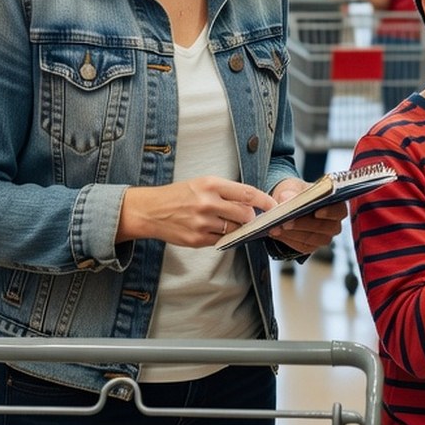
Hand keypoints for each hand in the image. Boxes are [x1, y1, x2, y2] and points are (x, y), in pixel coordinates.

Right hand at [118, 176, 276, 247]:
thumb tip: (252, 203)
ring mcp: (202, 222)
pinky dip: (223, 237)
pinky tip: (215, 229)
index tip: (274, 206)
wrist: (150, 211)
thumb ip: (226, 192)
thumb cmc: (179, 195)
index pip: (247, 193)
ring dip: (237, 228)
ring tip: (229, 223)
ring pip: (235, 230)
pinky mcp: (197, 239)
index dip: (265, 201)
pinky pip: (221, 240)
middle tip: (250, 217)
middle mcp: (207, 202)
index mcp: (210, 184)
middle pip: (245, 214)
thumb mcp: (201, 184)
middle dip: (251, 218)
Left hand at [265, 178, 346, 253]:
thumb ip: (290, 191)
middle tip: (286, 222)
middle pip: (324, 227)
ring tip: (276, 227)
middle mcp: (333, 222)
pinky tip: (276, 232)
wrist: (287, 203)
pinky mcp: (311, 245)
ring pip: (312, 239)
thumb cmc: (296, 192)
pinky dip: (288, 239)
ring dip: (293, 234)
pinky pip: (302, 246)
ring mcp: (324, 236)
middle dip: (303, 224)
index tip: (317, 212)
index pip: (339, 210)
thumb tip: (286, 198)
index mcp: (335, 204)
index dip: (330, 212)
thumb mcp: (292, 187)